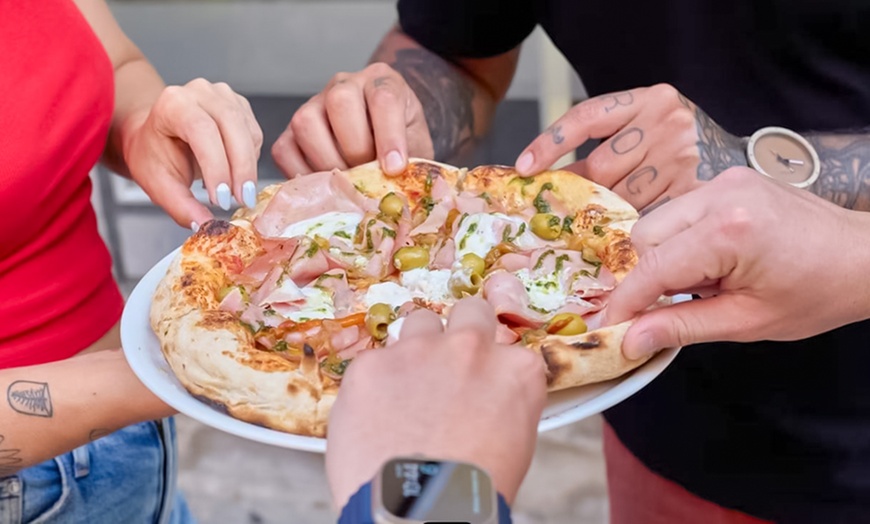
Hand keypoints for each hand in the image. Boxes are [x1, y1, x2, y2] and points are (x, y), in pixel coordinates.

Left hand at [124, 78, 263, 228]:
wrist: (155, 134)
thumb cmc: (154, 154)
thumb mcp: (159, 184)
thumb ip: (181, 206)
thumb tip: (206, 227)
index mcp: (174, 103)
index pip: (202, 130)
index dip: (216, 166)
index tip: (223, 199)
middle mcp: (200, 92)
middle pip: (232, 127)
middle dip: (241, 169)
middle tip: (242, 202)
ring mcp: (223, 96)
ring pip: (248, 132)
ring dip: (248, 167)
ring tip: (238, 193)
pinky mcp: (240, 106)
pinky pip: (255, 134)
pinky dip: (251, 159)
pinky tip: (237, 174)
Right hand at [271, 63, 432, 176]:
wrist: (382, 140)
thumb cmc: (401, 141)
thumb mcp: (416, 145)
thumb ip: (410, 160)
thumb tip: (397, 191)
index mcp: (382, 80)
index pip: (383, 98)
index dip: (389, 136)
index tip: (394, 168)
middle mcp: (344, 84)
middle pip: (340, 102)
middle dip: (355, 148)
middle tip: (367, 176)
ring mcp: (313, 104)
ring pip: (306, 123)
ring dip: (327, 162)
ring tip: (346, 183)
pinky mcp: (291, 131)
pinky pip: (284, 150)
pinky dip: (302, 174)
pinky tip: (325, 186)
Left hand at [325, 298, 546, 508]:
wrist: (418, 517)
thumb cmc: (470, 493)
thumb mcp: (514, 443)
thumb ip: (502, 401)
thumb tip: (482, 396)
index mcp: (515, 370)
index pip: (508, 347)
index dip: (491, 366)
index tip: (480, 382)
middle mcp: (470, 348)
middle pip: (470, 313)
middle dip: (461, 332)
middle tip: (448, 366)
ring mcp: (417, 351)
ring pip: (418, 324)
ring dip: (415, 349)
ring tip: (406, 392)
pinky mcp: (369, 366)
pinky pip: (373, 362)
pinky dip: (375, 385)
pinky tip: (374, 418)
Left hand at [514, 84, 745, 211]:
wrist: (739, 165)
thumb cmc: (686, 149)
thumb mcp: (651, 126)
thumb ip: (613, 144)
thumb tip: (557, 181)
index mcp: (651, 99)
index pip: (587, 117)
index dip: (551, 142)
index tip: (524, 167)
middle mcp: (667, 123)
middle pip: (601, 166)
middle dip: (577, 193)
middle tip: (556, 213)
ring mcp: (683, 157)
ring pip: (621, 196)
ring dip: (603, 216)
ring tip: (592, 229)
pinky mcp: (694, 190)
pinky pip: (646, 216)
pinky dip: (628, 230)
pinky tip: (618, 239)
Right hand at [605, 167, 869, 357]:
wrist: (866, 257)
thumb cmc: (817, 294)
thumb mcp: (747, 322)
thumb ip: (681, 327)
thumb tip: (629, 341)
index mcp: (729, 231)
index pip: (651, 268)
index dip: (624, 302)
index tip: (608, 327)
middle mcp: (720, 195)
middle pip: (644, 236)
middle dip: (646, 275)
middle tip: (671, 305)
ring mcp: (724, 180)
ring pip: (657, 220)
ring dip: (664, 256)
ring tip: (701, 282)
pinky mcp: (728, 178)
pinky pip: (681, 211)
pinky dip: (682, 239)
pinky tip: (712, 260)